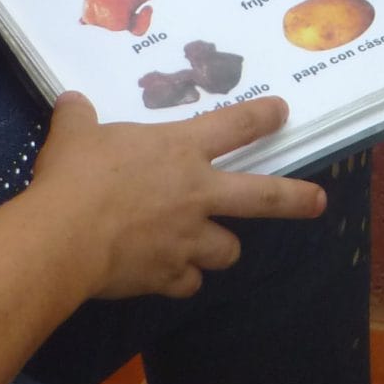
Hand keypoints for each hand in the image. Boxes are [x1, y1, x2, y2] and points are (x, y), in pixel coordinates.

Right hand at [29, 90, 320, 300]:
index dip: (262, 117)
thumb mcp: (74, 133)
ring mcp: (189, 239)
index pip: (235, 125)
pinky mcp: (170, 275)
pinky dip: (180, 279)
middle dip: (296, 199)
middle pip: (264, 197)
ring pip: (228, 249)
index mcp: (181, 151)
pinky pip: (188, 282)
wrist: (65, 235)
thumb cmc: (76, 176)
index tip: (282, 113)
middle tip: (318, 202)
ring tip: (207, 248)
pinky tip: (165, 276)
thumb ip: (79, 117)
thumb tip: (72, 101)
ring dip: (220, 248)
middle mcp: (197, 193)